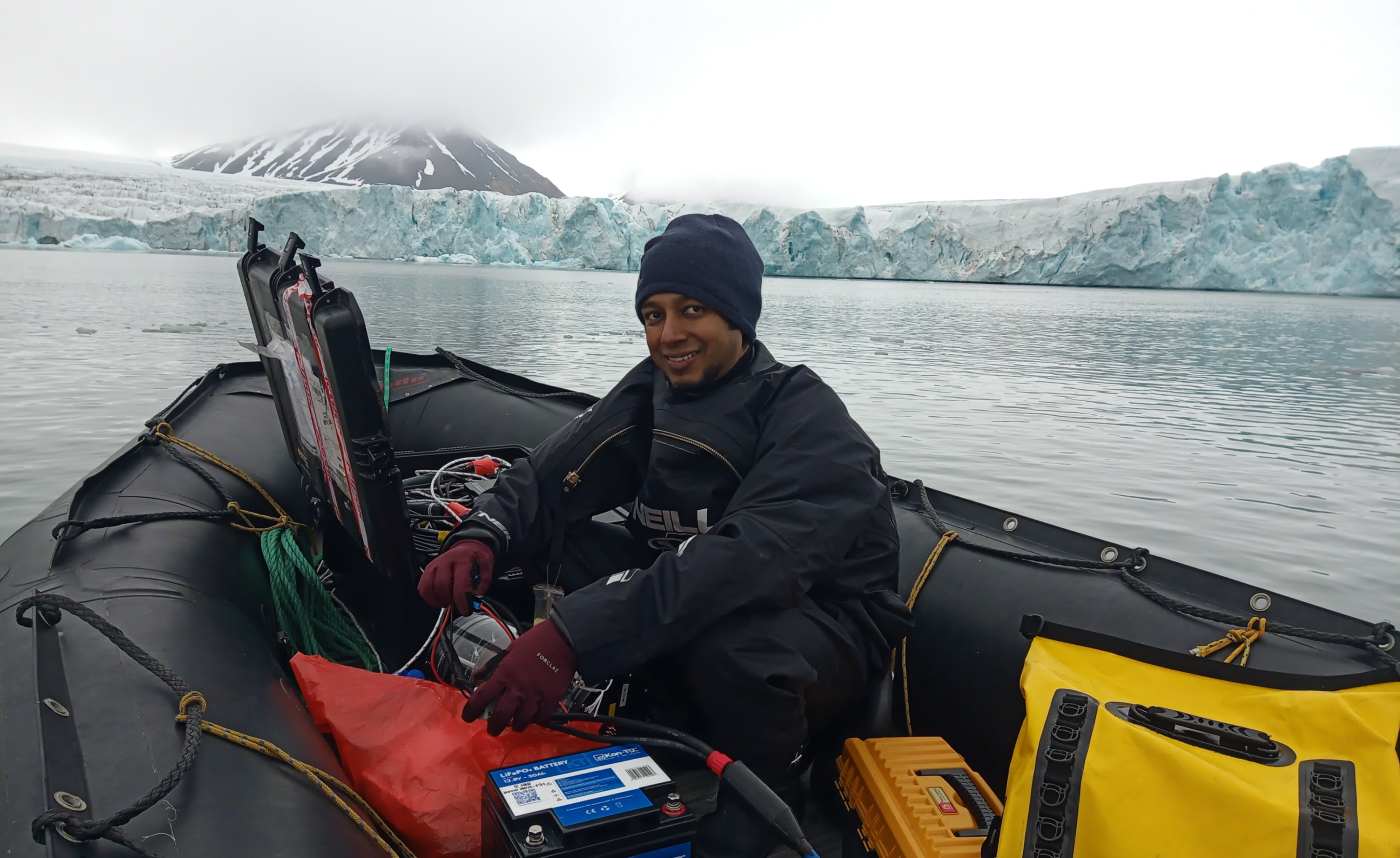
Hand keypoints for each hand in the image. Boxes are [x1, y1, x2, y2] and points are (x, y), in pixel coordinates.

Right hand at [418, 538, 494, 611]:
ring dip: (438, 600)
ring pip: (428, 587)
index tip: (465, 610)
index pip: (460, 584)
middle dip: (449, 600)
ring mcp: (434, 564)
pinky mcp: (427, 569)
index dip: (462, 601)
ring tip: (447, 602)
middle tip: (457, 604)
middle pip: (442, 586)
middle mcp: (446, 561)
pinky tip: (438, 599)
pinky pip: (422, 587)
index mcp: (462, 560)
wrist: (465, 546)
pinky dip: (429, 597)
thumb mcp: (486, 565)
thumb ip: (484, 582)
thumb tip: (476, 596)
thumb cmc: (475, 557)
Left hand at [462, 619, 575, 735]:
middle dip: (494, 727)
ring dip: (516, 725)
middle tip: (493, 729)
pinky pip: (541, 718)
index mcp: (505, 673)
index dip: (471, 710)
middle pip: (501, 716)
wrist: (564, 639)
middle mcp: (518, 687)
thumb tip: (479, 675)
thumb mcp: (510, 648)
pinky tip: (534, 718)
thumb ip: (494, 665)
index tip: (468, 716)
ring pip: (521, 721)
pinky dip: (536, 720)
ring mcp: (535, 695)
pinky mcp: (551, 699)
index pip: (482, 697)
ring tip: (515, 724)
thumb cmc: (538, 641)